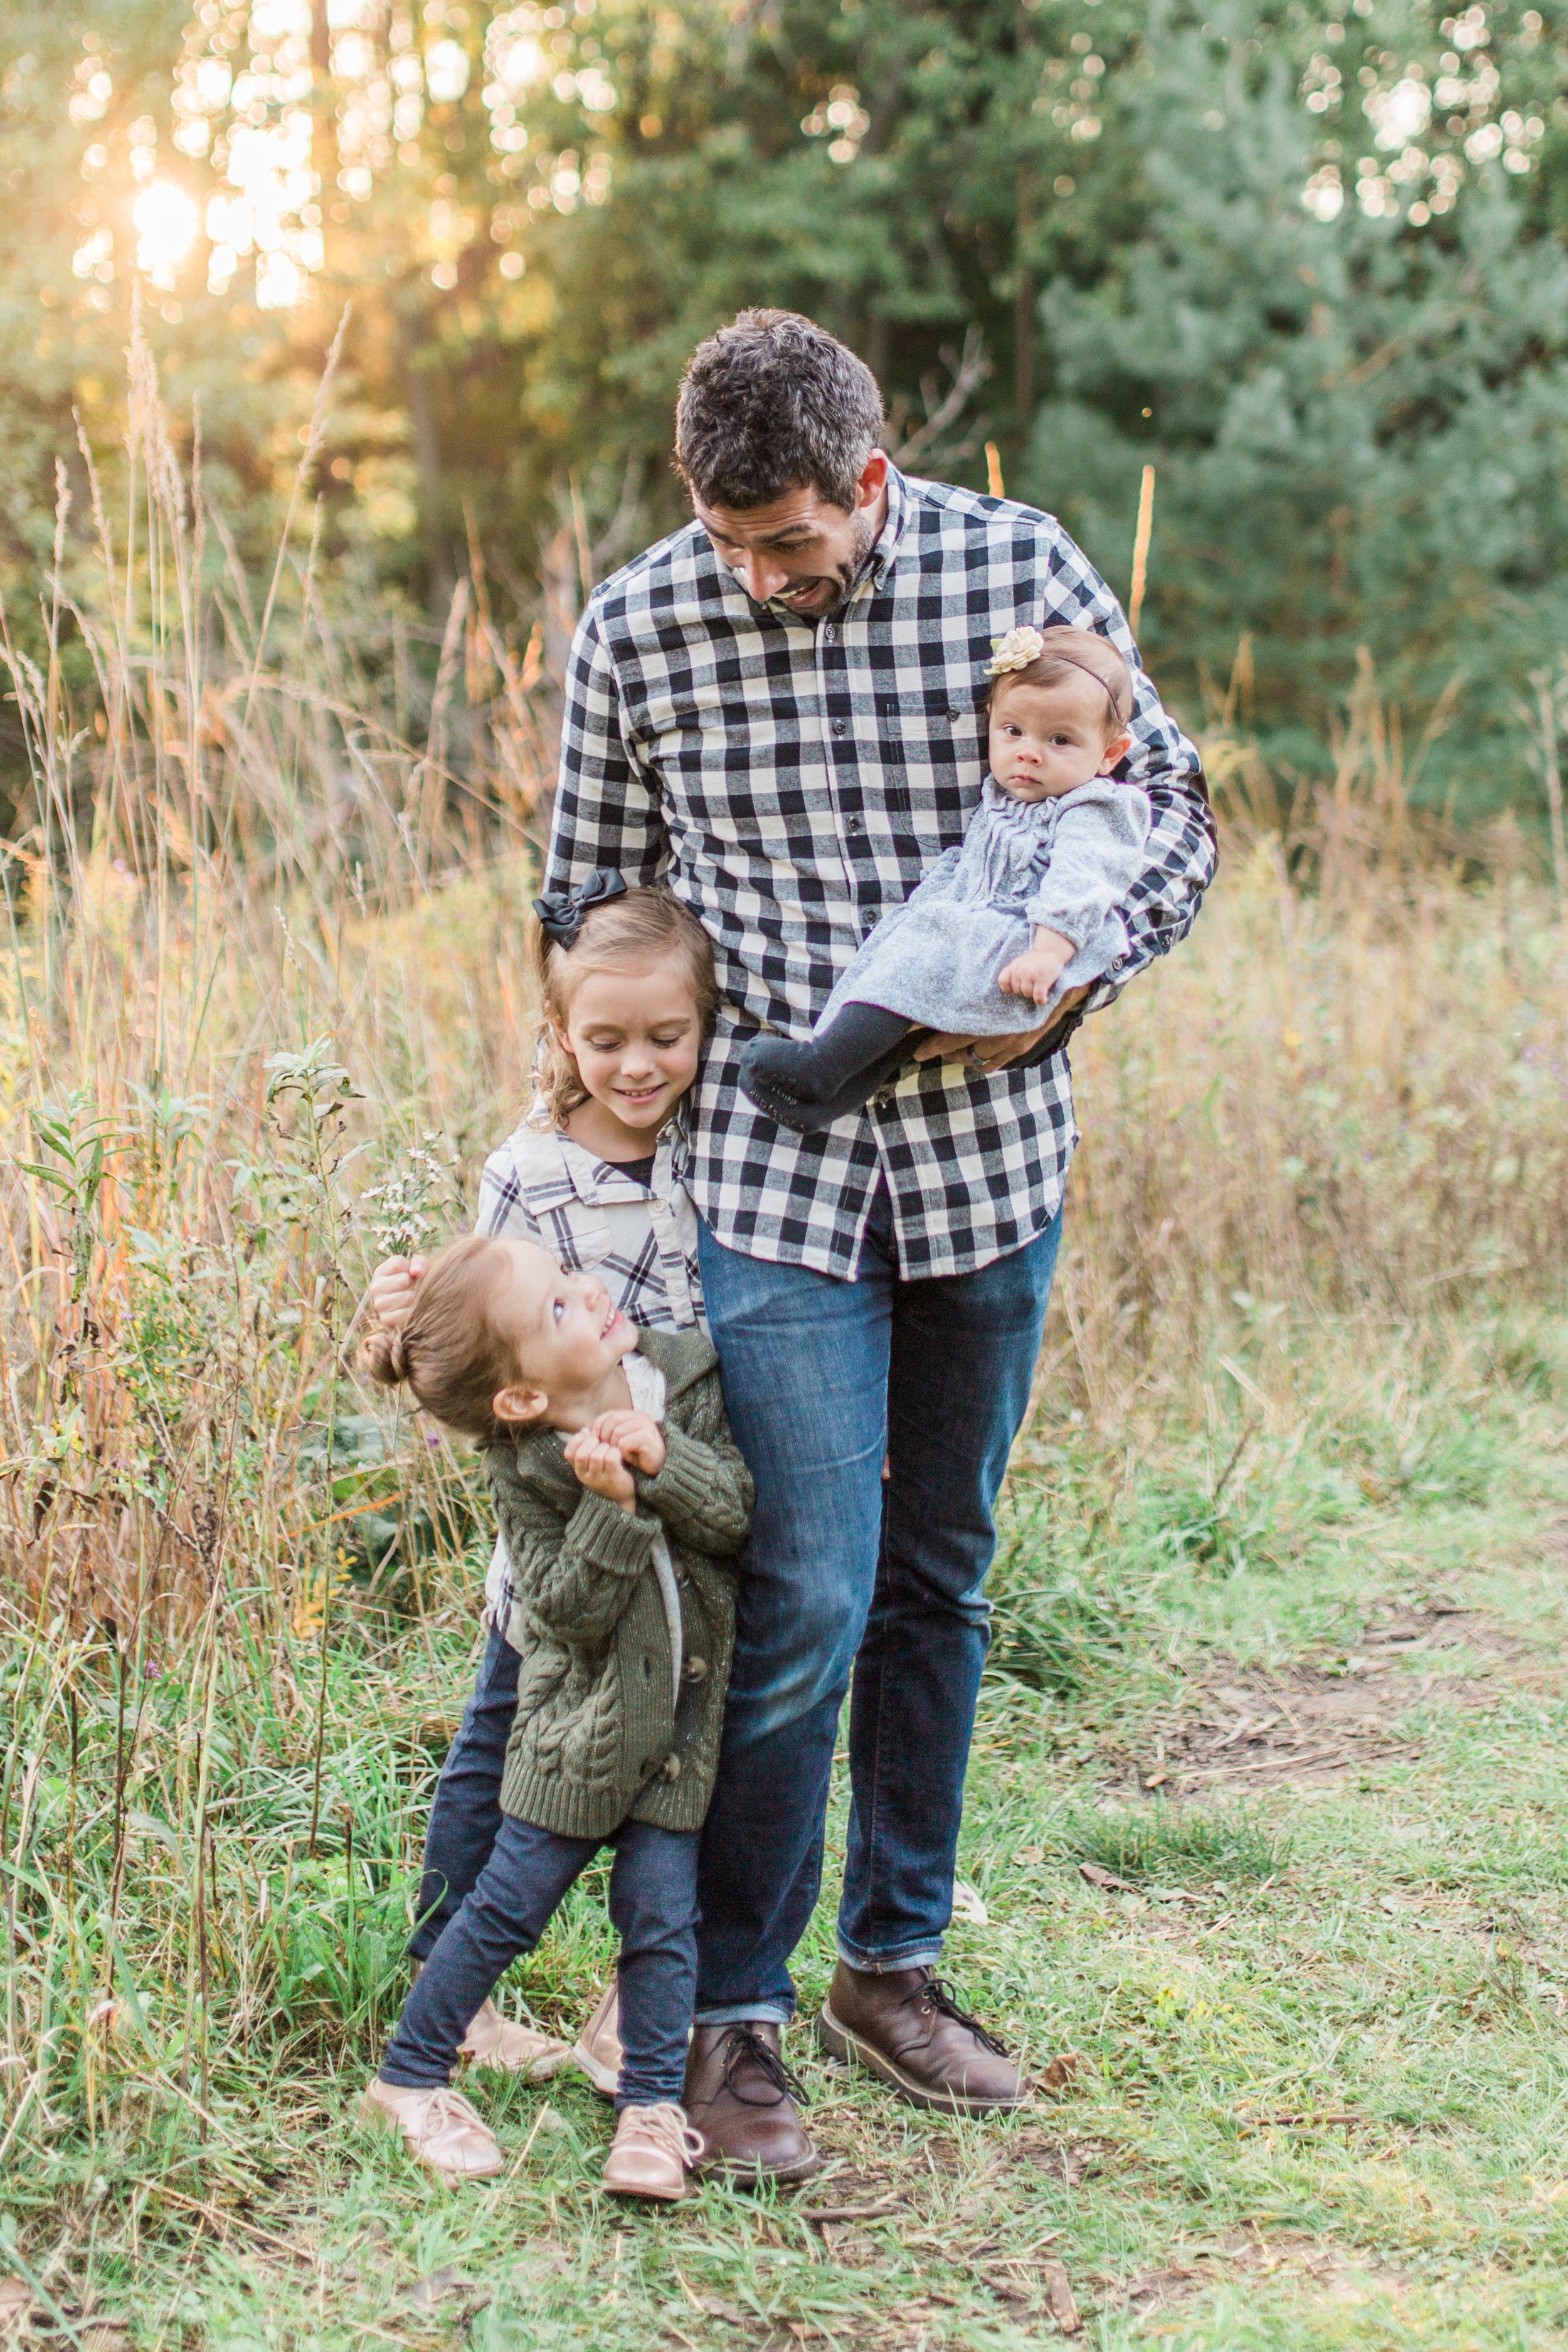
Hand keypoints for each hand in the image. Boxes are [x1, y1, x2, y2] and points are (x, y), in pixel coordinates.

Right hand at [368, 1253, 427, 1329]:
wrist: (412, 1305)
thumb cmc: (414, 1281)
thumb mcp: (417, 1266)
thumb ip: (419, 1262)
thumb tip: (416, 1272)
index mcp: (380, 1271)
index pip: (398, 1264)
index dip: (411, 1268)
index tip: (412, 1273)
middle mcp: (375, 1287)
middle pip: (404, 1280)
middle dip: (416, 1284)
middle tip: (416, 1288)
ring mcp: (378, 1304)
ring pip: (407, 1297)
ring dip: (417, 1297)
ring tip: (415, 1297)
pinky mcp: (385, 1319)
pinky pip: (406, 1313)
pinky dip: (414, 1311)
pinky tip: (412, 1309)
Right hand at [562, 1427, 636, 1510]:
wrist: (622, 1494)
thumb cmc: (608, 1471)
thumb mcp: (593, 1461)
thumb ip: (587, 1446)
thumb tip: (585, 1430)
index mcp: (578, 1470)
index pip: (569, 1453)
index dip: (578, 1440)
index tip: (590, 1437)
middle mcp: (585, 1476)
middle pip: (581, 1454)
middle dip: (593, 1443)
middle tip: (602, 1443)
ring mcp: (598, 1479)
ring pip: (596, 1456)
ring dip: (606, 1447)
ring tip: (611, 1449)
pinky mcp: (612, 1479)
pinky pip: (610, 1459)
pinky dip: (615, 1452)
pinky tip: (618, 1455)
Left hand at [585, 1410, 666, 1477]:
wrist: (658, 1468)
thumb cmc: (636, 1455)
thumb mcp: (619, 1441)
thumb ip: (607, 1433)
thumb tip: (585, 1431)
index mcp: (632, 1415)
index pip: (608, 1415)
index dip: (598, 1427)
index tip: (595, 1441)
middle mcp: (640, 1417)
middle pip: (611, 1421)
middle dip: (604, 1437)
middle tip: (606, 1450)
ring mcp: (645, 1425)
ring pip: (617, 1432)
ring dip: (613, 1446)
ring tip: (618, 1454)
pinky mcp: (647, 1437)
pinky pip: (624, 1443)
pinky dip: (622, 1452)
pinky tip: (627, 1457)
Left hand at [913, 985, 1091, 1074]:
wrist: (1062, 983)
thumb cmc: (1026, 976)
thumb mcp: (999, 981)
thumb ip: (974, 994)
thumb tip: (944, 997)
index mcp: (991, 1019)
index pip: (954, 1038)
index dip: (933, 1046)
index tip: (916, 1050)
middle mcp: (1002, 1035)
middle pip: (962, 1052)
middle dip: (941, 1053)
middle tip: (922, 1051)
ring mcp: (1013, 1044)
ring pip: (977, 1061)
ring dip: (961, 1058)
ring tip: (948, 1051)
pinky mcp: (1023, 1048)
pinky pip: (995, 1064)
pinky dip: (980, 1062)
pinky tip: (972, 1055)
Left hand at [997, 928, 1075, 1006]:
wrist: (1050, 951)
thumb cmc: (1035, 961)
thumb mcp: (1020, 963)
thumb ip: (1014, 973)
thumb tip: (1010, 991)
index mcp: (1013, 966)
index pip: (1003, 982)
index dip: (1009, 988)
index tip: (1018, 987)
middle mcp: (1020, 970)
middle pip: (1016, 991)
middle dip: (1024, 991)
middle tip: (1033, 985)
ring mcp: (1030, 974)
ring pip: (1027, 994)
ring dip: (1033, 995)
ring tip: (1038, 988)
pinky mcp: (1041, 979)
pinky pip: (1038, 997)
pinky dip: (1041, 1000)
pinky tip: (1043, 999)